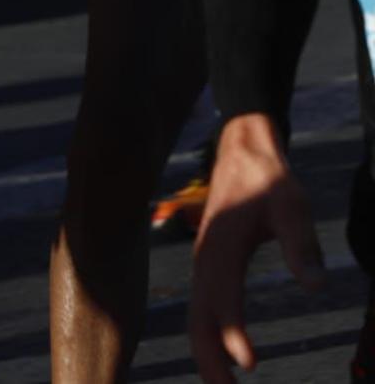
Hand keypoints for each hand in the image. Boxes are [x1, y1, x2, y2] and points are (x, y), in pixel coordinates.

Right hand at [189, 113, 325, 383]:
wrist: (242, 151)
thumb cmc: (270, 179)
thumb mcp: (292, 205)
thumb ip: (303, 245)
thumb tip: (316, 287)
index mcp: (221, 248)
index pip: (223, 300)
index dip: (233, 334)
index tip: (250, 365)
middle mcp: (206, 261)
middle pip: (198, 318)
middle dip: (209, 358)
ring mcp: (204, 264)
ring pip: (197, 316)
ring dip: (207, 353)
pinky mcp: (210, 266)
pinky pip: (204, 308)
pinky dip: (209, 335)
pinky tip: (226, 354)